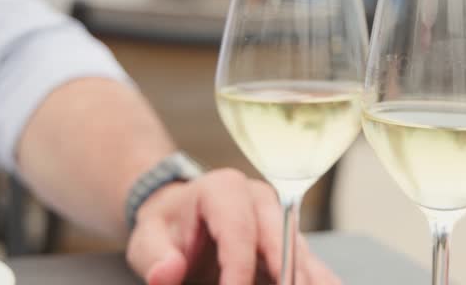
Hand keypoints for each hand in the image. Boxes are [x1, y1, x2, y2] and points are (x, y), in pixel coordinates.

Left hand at [126, 168, 340, 284]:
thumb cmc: (167, 227)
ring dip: (307, 278)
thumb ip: (155, 256)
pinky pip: (309, 263)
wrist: (180, 216)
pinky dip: (317, 280)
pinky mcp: (290, 241)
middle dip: (287, 275)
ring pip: (301, 251)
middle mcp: (261, 199)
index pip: (238, 230)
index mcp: (224, 189)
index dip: (238, 269)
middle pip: (281, 237)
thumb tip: (167, 273)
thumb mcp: (147, 239)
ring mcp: (280, 219)